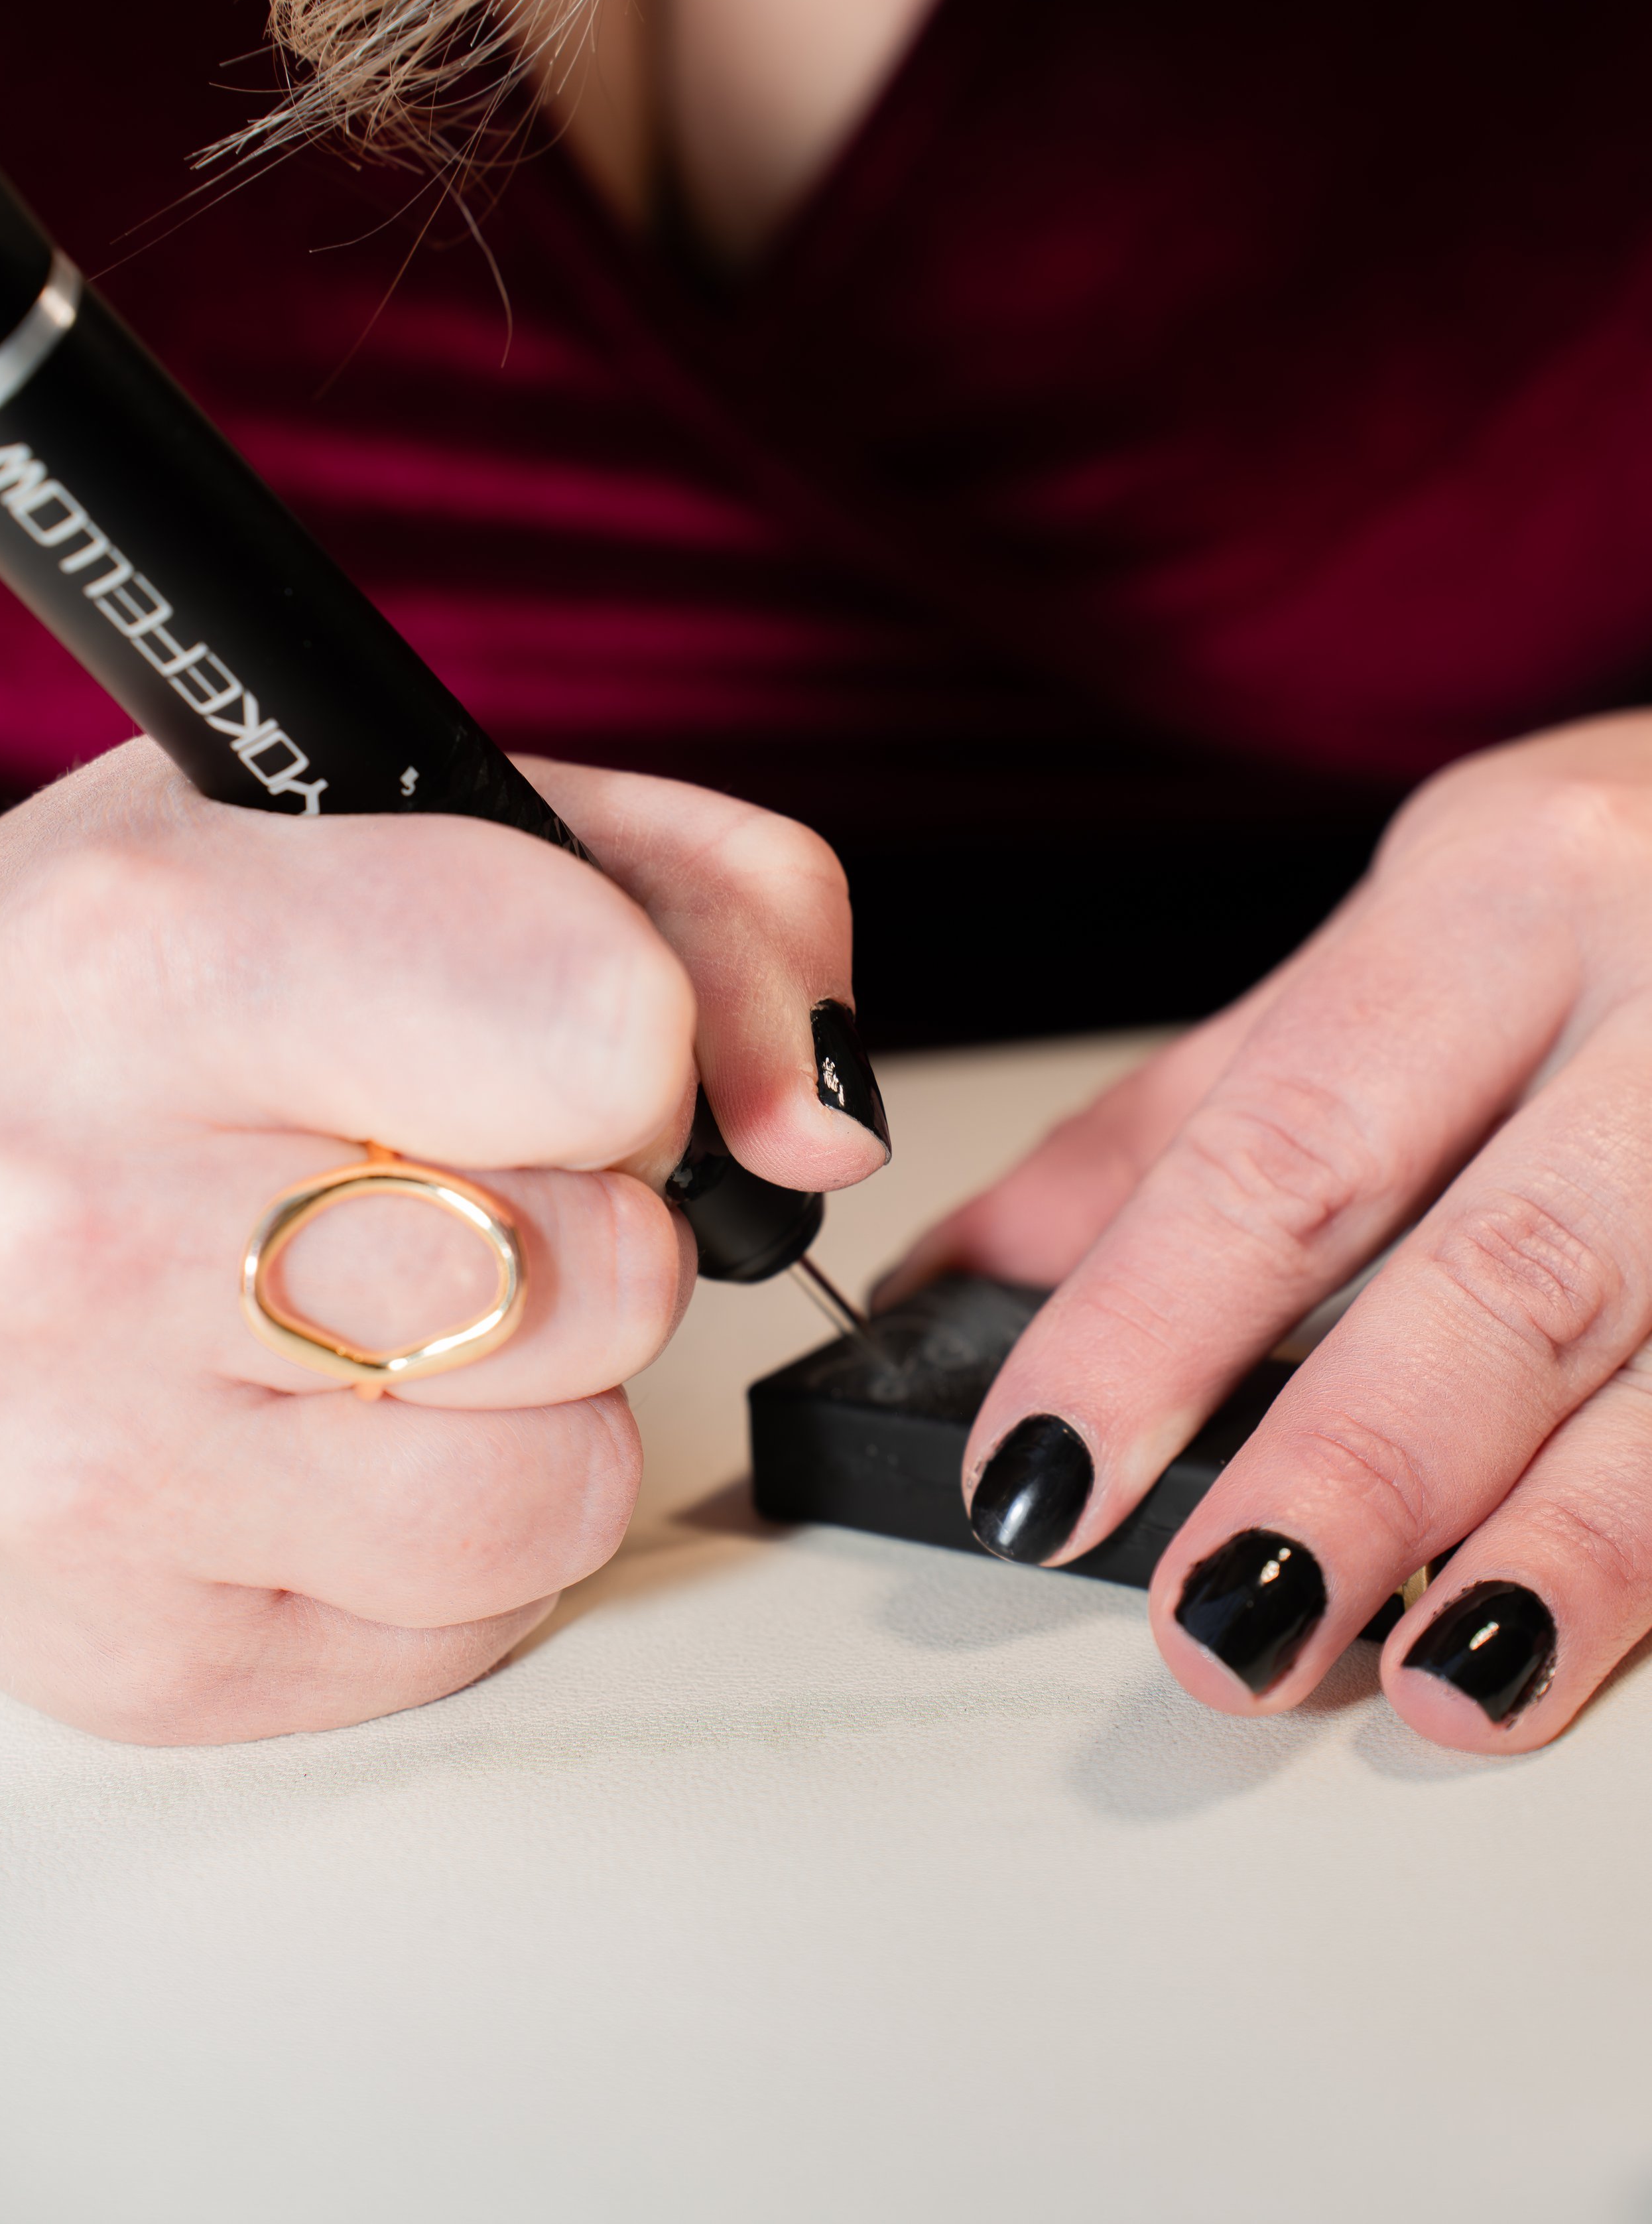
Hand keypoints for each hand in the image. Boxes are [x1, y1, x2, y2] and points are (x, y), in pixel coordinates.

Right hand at [0, 742, 881, 1742]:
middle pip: (611, 1278)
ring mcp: (101, 1468)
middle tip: (428, 1177)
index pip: (609, 1034)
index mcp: (165, 952)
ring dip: (536, 1404)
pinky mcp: (145, 1654)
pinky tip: (313, 1430)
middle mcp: (98, 1222)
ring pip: (567, 1490)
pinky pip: (471, 1623)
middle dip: (586, 1223)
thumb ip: (692, 907)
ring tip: (373, 1313)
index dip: (640, 1040)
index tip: (552, 1042)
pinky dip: (444, 1537)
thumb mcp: (396, 826)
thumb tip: (817, 1124)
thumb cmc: (139, 995)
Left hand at [888, 713, 1651, 1753]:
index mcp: (1508, 893)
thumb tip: (980, 1264)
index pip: (1293, 1141)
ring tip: (1430, 1683)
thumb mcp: (1423, 931)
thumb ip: (1210, 1106)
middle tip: (1219, 1620)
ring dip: (1549, 1545)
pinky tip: (1574, 1632)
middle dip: (1350, 1466)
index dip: (1151, 1324)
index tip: (1037, 1471)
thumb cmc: (1631, 884)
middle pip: (1500, 1270)